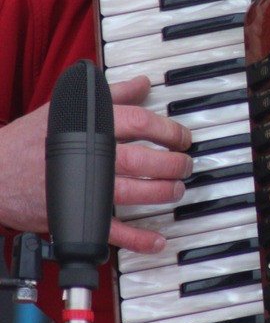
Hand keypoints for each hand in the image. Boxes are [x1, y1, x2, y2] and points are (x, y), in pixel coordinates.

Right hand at [0, 75, 191, 254]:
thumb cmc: (30, 139)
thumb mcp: (68, 107)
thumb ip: (110, 94)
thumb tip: (142, 83)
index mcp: (89, 126)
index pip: (139, 122)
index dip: (168, 129)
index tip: (182, 136)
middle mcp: (89, 156)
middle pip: (142, 158)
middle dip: (173, 163)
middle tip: (186, 164)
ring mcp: (83, 189)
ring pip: (133, 192)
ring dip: (162, 193)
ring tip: (177, 190)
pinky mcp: (76, 217)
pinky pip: (112, 232)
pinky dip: (137, 239)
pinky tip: (157, 239)